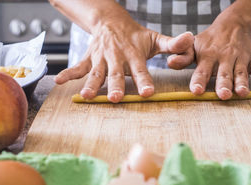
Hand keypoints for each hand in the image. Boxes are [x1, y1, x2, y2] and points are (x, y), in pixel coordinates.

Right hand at [55, 15, 193, 102]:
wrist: (111, 21)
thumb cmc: (135, 35)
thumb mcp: (155, 38)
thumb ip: (172, 44)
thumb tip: (190, 39)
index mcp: (134, 54)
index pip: (141, 69)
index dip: (144, 80)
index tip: (147, 92)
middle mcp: (117, 57)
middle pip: (116, 73)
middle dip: (116, 86)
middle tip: (117, 98)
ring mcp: (101, 58)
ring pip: (96, 73)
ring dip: (92, 85)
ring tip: (87, 97)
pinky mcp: (89, 58)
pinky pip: (78, 67)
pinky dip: (69, 74)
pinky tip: (59, 82)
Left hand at [169, 16, 250, 99]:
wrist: (232, 24)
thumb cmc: (208, 42)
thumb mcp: (193, 46)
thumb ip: (183, 57)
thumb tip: (170, 62)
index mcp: (207, 56)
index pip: (202, 70)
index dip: (198, 80)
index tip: (196, 91)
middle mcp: (224, 58)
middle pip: (223, 74)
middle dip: (223, 85)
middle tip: (223, 95)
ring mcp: (239, 58)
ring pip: (240, 72)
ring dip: (242, 82)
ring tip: (242, 93)